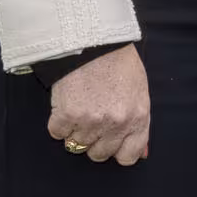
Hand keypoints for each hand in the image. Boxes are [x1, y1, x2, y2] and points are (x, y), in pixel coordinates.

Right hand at [48, 46, 150, 166]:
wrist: (94, 40)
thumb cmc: (118, 63)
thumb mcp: (139, 92)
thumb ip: (138, 122)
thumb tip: (139, 153)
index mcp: (138, 118)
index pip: (129, 156)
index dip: (117, 151)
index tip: (110, 141)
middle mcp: (117, 124)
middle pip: (99, 154)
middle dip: (93, 141)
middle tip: (91, 120)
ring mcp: (92, 121)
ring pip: (76, 145)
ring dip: (74, 130)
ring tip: (78, 107)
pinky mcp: (67, 115)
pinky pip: (57, 133)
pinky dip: (57, 122)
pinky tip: (65, 105)